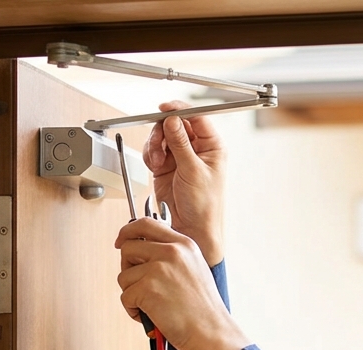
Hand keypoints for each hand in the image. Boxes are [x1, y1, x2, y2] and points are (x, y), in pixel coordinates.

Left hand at [116, 217, 248, 349]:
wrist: (211, 331)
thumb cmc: (203, 309)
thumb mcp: (194, 269)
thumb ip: (172, 256)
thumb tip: (142, 253)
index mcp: (184, 244)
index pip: (146, 224)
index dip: (128, 231)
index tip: (121, 241)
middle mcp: (171, 252)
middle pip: (128, 248)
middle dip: (127, 268)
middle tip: (139, 284)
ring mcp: (158, 269)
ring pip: (124, 275)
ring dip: (132, 293)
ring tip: (151, 305)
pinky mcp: (147, 288)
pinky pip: (125, 296)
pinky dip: (133, 310)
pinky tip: (151, 315)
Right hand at [142, 101, 224, 265]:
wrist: (192, 228)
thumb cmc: (204, 205)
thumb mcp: (193, 170)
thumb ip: (181, 143)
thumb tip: (172, 120)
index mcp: (212, 146)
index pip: (197, 116)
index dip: (180, 110)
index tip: (164, 109)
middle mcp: (197, 149)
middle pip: (175, 124)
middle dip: (162, 132)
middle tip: (158, 144)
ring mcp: (181, 157)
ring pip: (162, 136)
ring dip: (155, 146)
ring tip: (157, 162)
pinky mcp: (166, 166)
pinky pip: (153, 150)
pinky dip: (150, 155)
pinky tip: (154, 167)